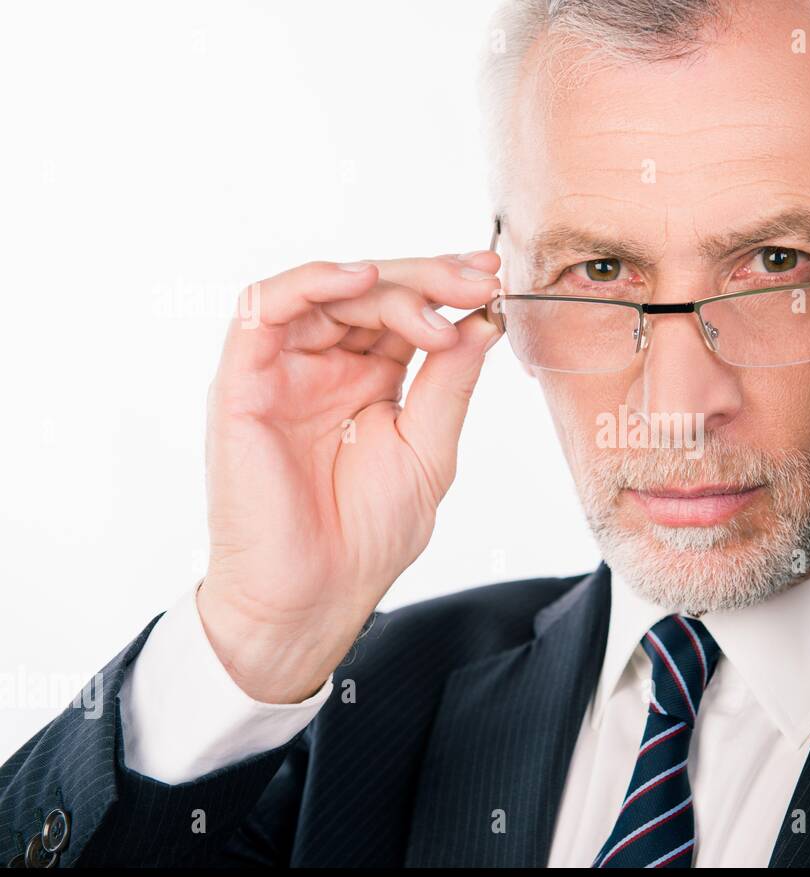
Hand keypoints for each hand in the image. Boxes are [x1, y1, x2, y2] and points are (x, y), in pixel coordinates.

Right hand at [197, 253, 502, 701]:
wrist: (313, 594)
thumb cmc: (367, 535)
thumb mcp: (429, 451)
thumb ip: (449, 384)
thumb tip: (482, 322)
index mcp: (370, 381)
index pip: (407, 313)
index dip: (448, 290)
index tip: (495, 278)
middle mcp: (325, 366)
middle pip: (373, 293)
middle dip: (431, 278)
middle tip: (478, 279)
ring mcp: (283, 370)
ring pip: (328, 291)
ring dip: (388, 284)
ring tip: (440, 302)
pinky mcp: (244, 380)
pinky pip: (265, 308)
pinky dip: (312, 283)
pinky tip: (361, 280)